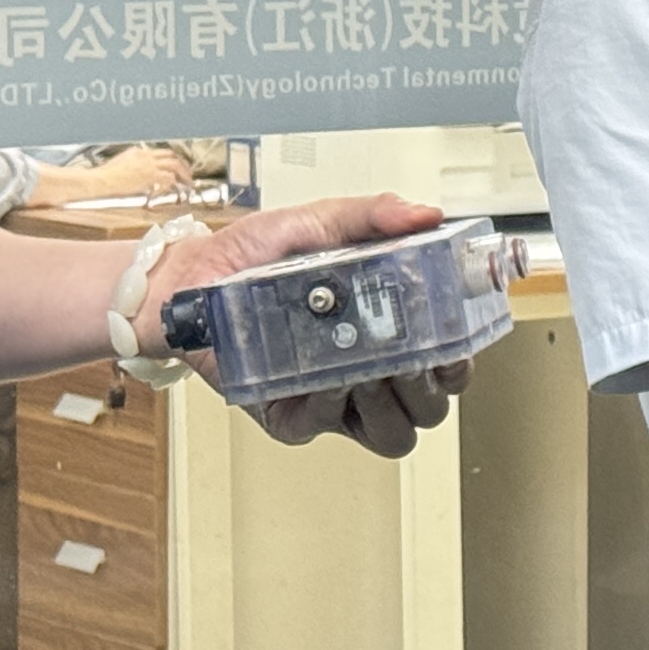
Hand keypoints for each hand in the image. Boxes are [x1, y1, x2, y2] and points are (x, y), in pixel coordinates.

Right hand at [24, 144, 193, 208]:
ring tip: (187, 184)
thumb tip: (141, 178)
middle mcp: (145, 155)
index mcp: (138, 152)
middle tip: (187, 176)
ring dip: (183, 175)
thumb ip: (133, 168)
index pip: (160, 153)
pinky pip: (168, 179)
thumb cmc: (104, 177)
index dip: (171, 161)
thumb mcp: (120, 166)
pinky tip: (170, 191)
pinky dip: (172, 185)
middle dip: (182, 166)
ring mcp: (148, 165)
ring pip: (174, 165)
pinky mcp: (149, 175)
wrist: (99, 180)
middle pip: (171, 156)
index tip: (176, 169)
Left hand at [139, 193, 473, 460]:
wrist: (188, 280)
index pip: (449, 365)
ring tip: (369, 366)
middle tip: (410, 355)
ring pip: (392, 434)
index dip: (460, 363)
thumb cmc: (250, 255)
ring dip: (388, 403)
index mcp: (386, 330)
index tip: (453, 343)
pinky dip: (330, 404)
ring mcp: (332, 400)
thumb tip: (424, 214)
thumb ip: (373, 215)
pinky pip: (325, 429)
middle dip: (429, 388)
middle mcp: (368, 371)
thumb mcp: (318, 222)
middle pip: (430, 409)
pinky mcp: (290, 417)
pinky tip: (325, 375)